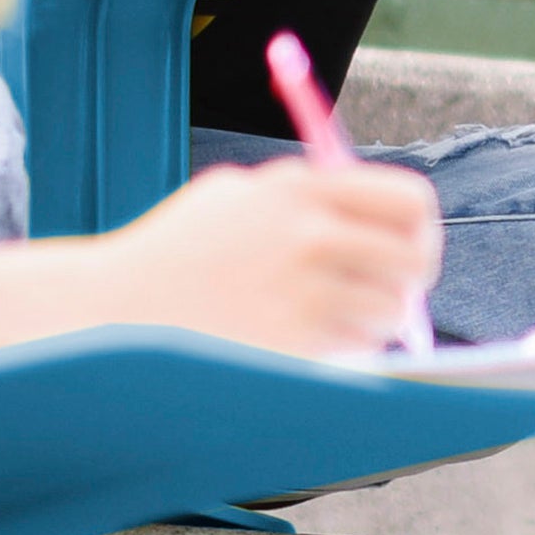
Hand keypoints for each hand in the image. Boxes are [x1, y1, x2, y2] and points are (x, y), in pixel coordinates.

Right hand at [96, 159, 442, 358]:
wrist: (115, 310)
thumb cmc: (179, 252)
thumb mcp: (236, 196)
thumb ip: (308, 195)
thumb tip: (388, 221)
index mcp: (299, 188)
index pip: (409, 201)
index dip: (419, 227)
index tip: (411, 244)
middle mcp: (308, 234)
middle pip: (413, 258)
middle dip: (411, 278)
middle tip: (395, 290)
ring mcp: (302, 290)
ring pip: (390, 310)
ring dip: (375, 317)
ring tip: (332, 314)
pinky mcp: (294, 341)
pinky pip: (356, 346)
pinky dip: (346, 345)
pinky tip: (305, 337)